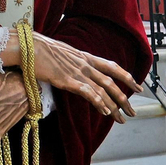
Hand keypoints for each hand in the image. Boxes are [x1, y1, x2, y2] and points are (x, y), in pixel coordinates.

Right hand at [8, 33, 139, 122]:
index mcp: (85, 57)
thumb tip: (74, 69)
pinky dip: (99, 102)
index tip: (138, 86)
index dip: (127, 77)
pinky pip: (88, 92)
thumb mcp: (62, 54)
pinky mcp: (67, 80)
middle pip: (112, 82)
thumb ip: (72, 62)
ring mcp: (77, 72)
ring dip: (114, 106)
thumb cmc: (40, 50)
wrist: (28, 46)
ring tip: (122, 118)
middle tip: (132, 112)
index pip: (112, 66)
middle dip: (124, 98)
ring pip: (103, 89)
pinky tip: (105, 111)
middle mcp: (85, 64)